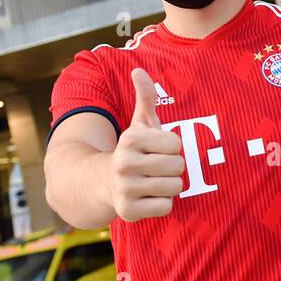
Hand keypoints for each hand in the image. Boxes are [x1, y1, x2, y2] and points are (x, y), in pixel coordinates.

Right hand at [106, 68, 184, 221]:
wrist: (102, 183)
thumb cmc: (133, 151)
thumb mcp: (139, 124)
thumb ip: (145, 97)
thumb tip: (139, 69)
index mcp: (130, 139)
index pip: (176, 144)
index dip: (172, 147)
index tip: (157, 149)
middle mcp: (124, 163)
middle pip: (178, 166)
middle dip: (172, 167)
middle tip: (156, 168)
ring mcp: (125, 188)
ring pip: (174, 188)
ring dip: (169, 186)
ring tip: (153, 182)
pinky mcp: (128, 211)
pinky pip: (166, 207)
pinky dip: (162, 204)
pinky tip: (148, 198)